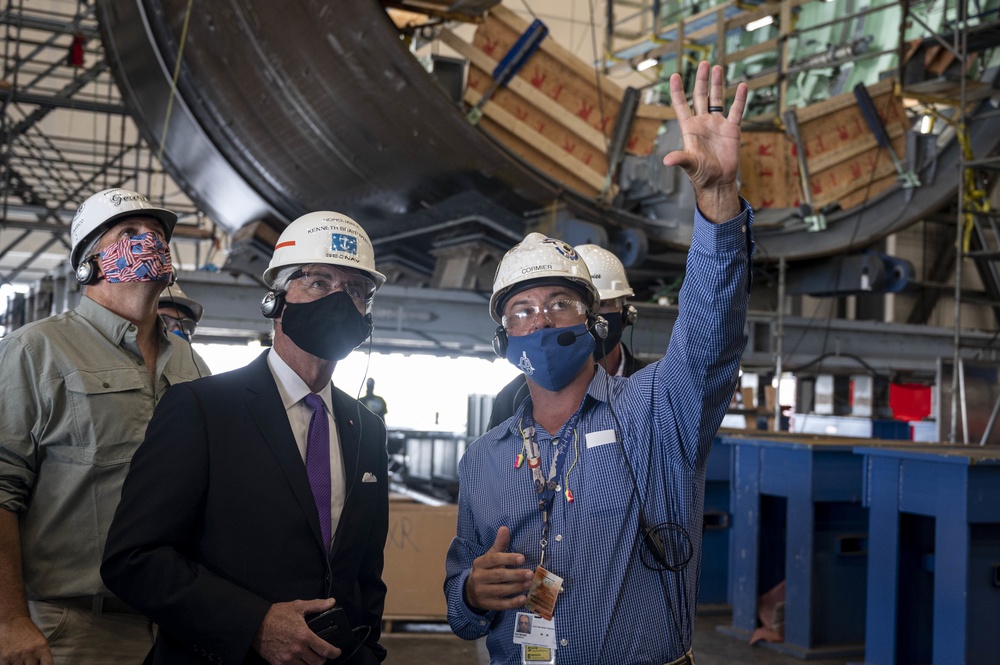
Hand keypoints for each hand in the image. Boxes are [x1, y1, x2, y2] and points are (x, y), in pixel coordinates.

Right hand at [0, 615, 53, 664]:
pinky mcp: (5, 658)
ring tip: (22, 659)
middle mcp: (30, 652)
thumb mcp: (41, 642)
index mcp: (42, 647)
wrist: (13, 621)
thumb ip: (42, 656)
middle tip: (29, 661)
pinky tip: (14, 662)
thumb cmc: (29, 632)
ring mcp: (17, 656)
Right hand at [252, 598, 341, 664]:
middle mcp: (298, 649)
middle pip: (318, 663)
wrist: (256, 624)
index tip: (337, 652)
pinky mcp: (278, 663)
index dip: (334, 652)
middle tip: (323, 654)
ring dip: (311, 664)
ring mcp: (288, 658)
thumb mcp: (298, 606)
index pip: (325, 649)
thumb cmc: (276, 615)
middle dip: (323, 659)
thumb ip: (317, 605)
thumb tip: (331, 602)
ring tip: (311, 657)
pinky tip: (299, 660)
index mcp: (305, 635)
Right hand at [464, 526, 533, 611]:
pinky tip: (523, 599)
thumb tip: (504, 528)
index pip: (494, 559)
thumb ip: (499, 545)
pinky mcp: (487, 604)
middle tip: (530, 573)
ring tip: (529, 583)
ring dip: (516, 587)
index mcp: (480, 563)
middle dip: (515, 574)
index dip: (508, 558)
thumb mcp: (490, 557)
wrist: (470, 591)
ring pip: (500, 590)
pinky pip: (500, 605)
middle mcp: (479, 577)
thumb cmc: (485, 570)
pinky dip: (512, 603)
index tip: (522, 558)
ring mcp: (482, 592)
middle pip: (498, 575)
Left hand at [663, 60, 747, 222]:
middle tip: (703, 63)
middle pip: (700, 96)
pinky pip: (736, 111)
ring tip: (717, 67)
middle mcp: (703, 122)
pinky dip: (739, 99)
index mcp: (689, 128)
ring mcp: (717, 124)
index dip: (677, 91)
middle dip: (701, 80)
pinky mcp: (732, 129)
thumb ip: (680, 159)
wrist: (718, 182)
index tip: (674, 75)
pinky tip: (741, 86)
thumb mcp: (689, 165)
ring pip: (717, 99)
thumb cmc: (701, 174)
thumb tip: (666, 161)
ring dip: (717, 84)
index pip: (681, 105)